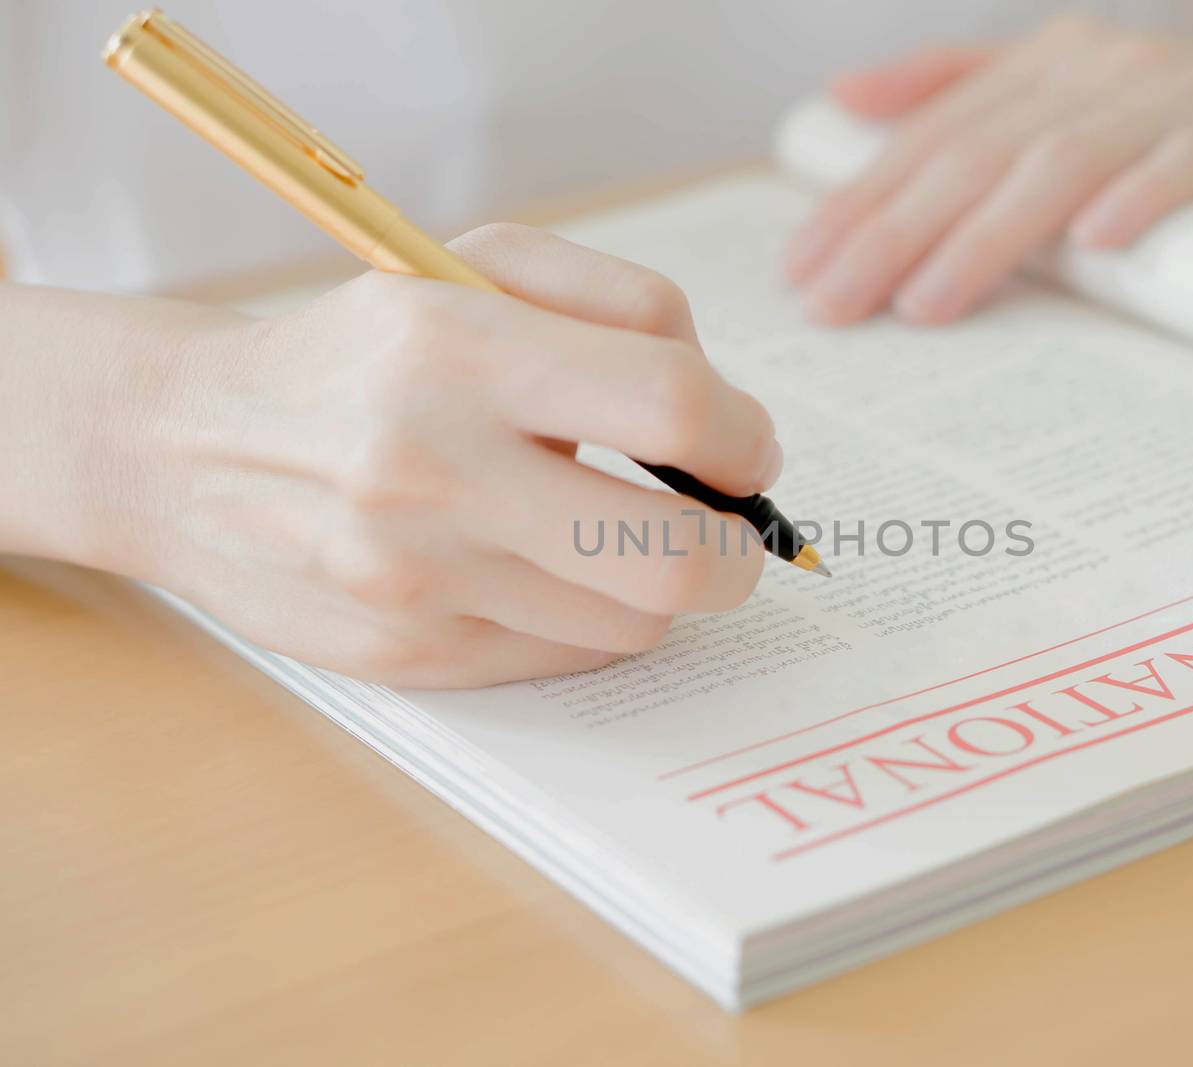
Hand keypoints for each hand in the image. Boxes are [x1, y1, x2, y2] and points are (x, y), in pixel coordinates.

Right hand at [117, 226, 779, 685]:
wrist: (190, 447)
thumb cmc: (371, 350)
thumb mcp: (482, 268)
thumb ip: (627, 308)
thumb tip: (730, 418)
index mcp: (456, 346)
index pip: (673, 408)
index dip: (743, 437)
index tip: (743, 448)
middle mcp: (430, 470)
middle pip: (675, 558)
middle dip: (737, 549)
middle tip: (727, 524)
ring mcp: (416, 578)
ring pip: (635, 621)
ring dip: (658, 582)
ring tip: (613, 534)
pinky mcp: (409, 653)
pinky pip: (569, 656)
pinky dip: (588, 616)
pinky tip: (546, 569)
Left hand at [785, 15, 1192, 324]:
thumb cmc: (1182, 120)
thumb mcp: (1058, 92)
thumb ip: (952, 92)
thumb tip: (842, 100)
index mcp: (1042, 68)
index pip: (930, 143)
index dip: (858, 204)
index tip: (800, 271)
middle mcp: (1094, 72)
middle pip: (975, 158)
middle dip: (893, 233)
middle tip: (833, 304)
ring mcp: (1170, 100)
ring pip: (1059, 163)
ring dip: (987, 235)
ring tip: (925, 303)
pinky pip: (1183, 166)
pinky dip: (1138, 198)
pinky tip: (1094, 247)